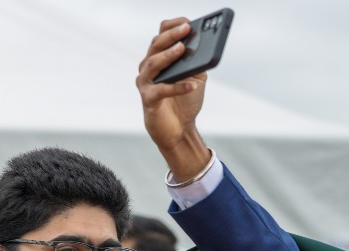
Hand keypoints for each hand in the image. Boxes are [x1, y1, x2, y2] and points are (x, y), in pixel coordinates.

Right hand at [136, 18, 212, 180]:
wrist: (179, 129)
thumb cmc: (185, 101)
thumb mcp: (195, 78)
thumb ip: (196, 63)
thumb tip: (203, 47)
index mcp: (158, 59)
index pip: (160, 36)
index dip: (172, 27)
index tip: (187, 23)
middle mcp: (148, 67)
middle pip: (156, 46)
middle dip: (172, 36)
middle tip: (186, 29)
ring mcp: (146, 83)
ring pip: (153, 64)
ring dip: (168, 55)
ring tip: (182, 49)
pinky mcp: (149, 99)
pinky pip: (162, 90)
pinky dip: (177, 88)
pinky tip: (191, 86)